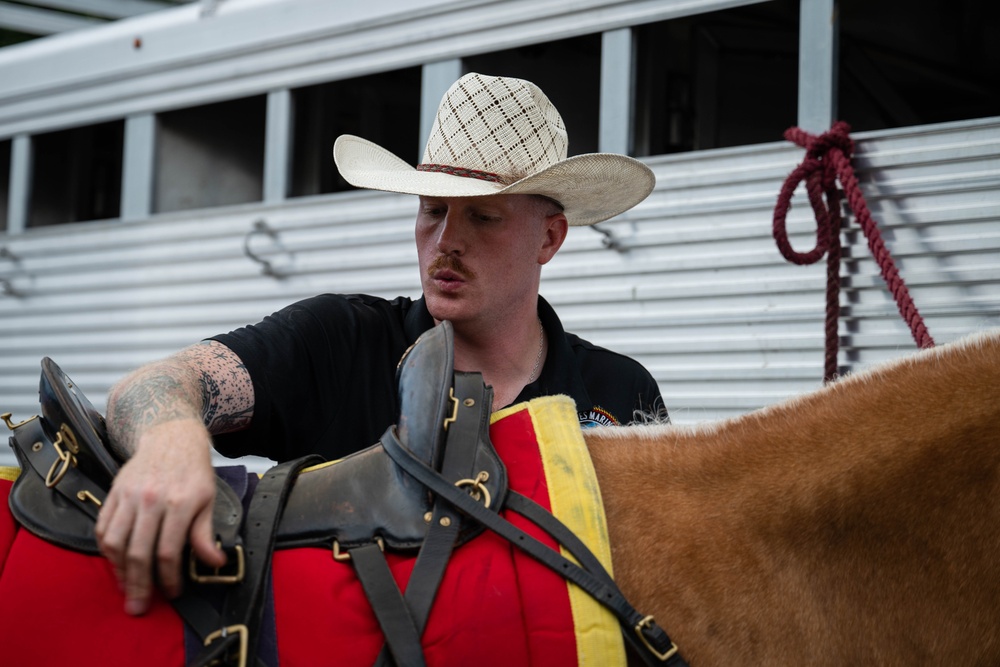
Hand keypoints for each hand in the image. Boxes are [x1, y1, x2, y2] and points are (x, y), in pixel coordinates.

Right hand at [95, 418, 224, 615]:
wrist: (172, 436)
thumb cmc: (194, 471)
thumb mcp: (208, 499)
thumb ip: (205, 534)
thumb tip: (214, 563)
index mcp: (180, 503)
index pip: (169, 552)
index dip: (169, 578)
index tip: (172, 593)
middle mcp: (151, 500)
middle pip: (139, 552)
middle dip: (139, 585)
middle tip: (138, 607)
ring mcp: (129, 496)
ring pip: (116, 543)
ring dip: (119, 571)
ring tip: (126, 587)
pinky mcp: (114, 493)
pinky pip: (103, 528)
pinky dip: (107, 550)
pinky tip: (116, 563)